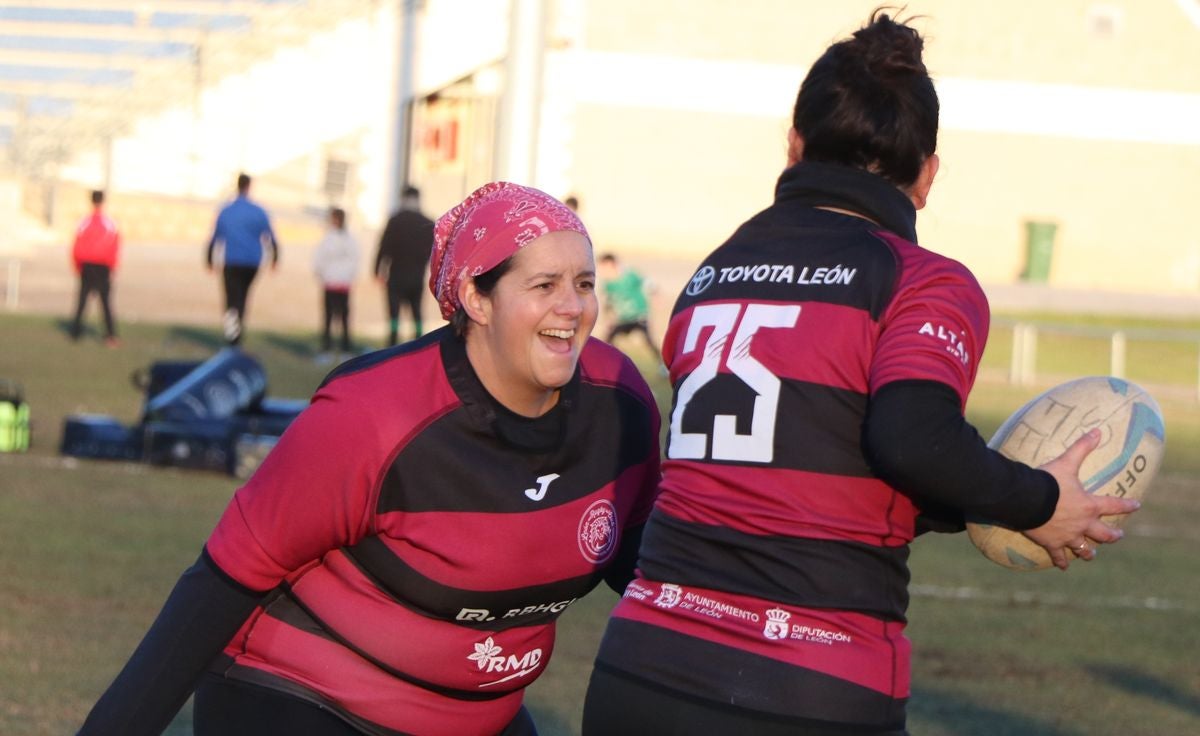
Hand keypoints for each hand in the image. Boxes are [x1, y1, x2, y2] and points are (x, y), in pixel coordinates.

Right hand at [1023, 429, 1141, 569]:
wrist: (1027, 499)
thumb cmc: (1048, 481)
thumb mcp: (1066, 462)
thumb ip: (1082, 447)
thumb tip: (1098, 430)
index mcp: (1089, 505)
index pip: (1114, 506)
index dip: (1126, 505)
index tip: (1136, 505)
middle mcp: (1082, 524)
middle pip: (1103, 534)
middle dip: (1112, 536)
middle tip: (1117, 536)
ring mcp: (1067, 535)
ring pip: (1083, 548)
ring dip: (1088, 552)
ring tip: (1091, 555)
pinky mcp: (1051, 543)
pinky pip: (1057, 556)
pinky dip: (1060, 561)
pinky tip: (1062, 566)